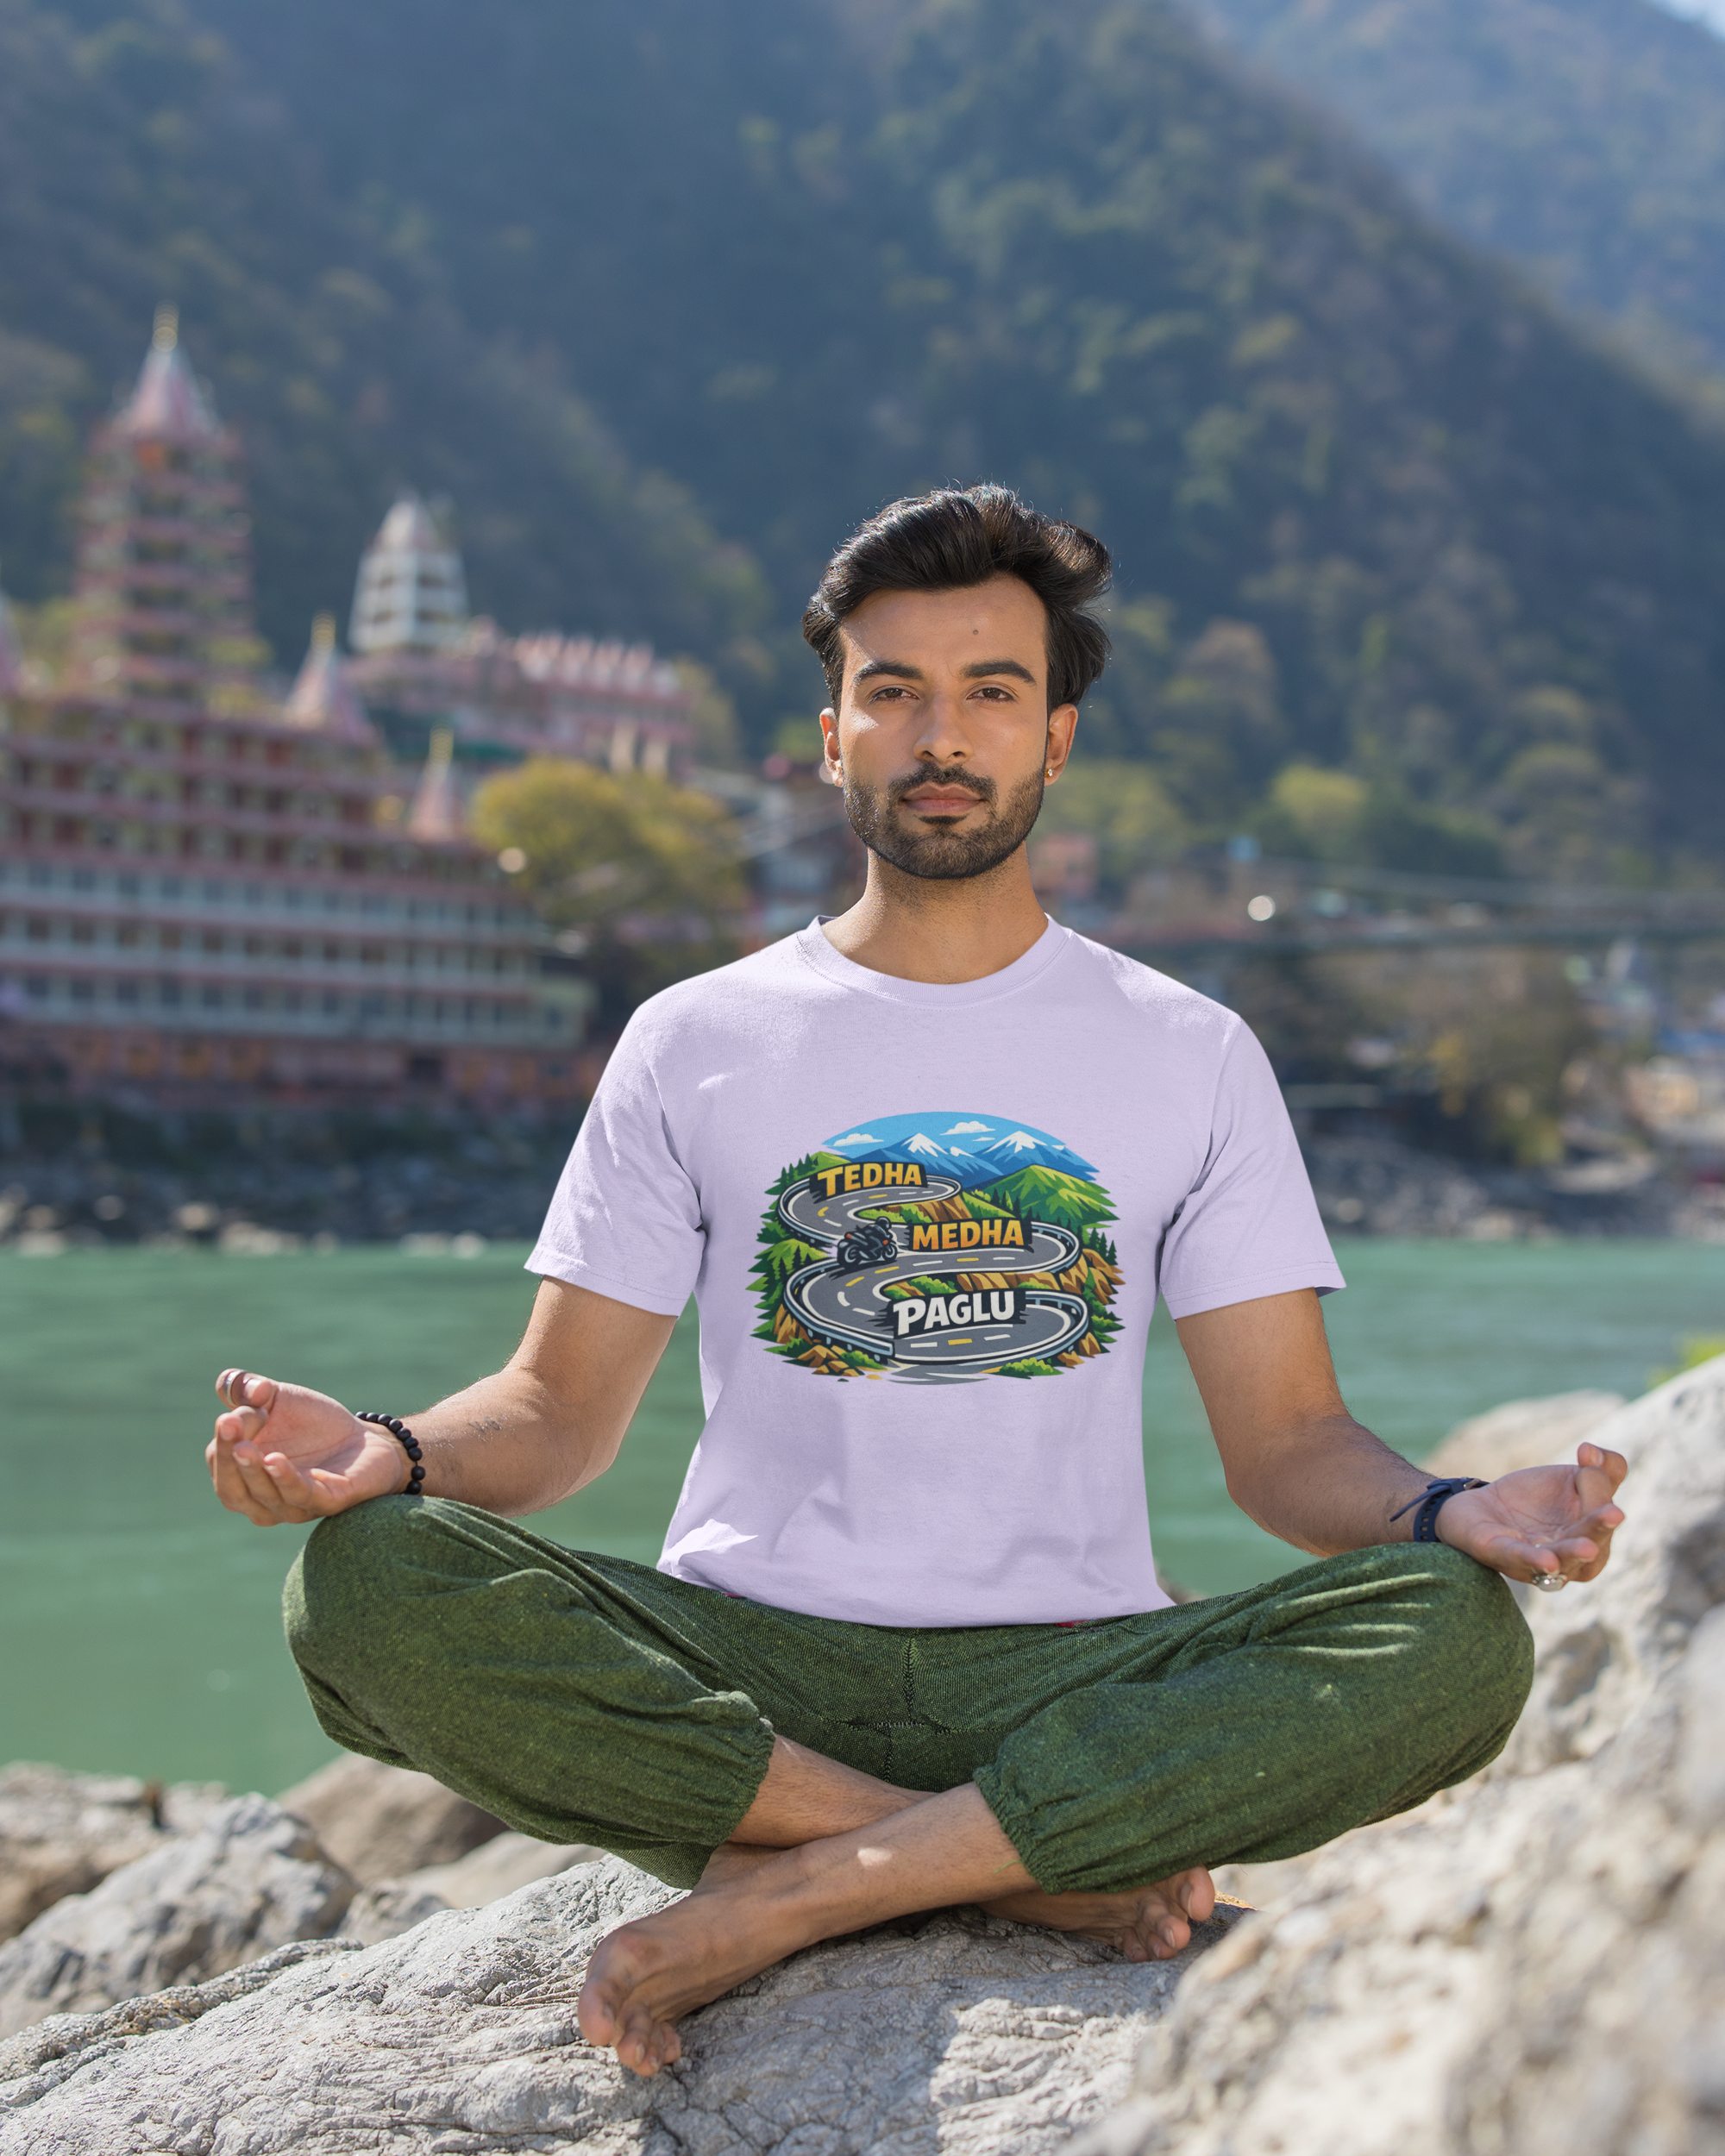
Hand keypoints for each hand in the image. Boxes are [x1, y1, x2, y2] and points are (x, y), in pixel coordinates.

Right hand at [207, 1369, 409, 1525]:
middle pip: (233, 1491)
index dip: (222, 1442)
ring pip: (266, 1498)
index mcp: (243, 1476)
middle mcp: (264, 1499)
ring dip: (254, 1473)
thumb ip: (248, 1388)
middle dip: (228, 1460)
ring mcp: (295, 1506)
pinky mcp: (329, 1502)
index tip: (228, 1417)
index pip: (220, 1465)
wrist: (365, 1440)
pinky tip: (276, 1460)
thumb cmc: (311, 1424)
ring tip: (246, 1448)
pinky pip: (303, 1497)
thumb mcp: (275, 1398)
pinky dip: (286, 1480)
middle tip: (229, 1427)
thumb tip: (249, 1388)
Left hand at [1435, 1442, 1626, 1584]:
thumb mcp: (1569, 1478)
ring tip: (1587, 1548)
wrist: (1482, 1507)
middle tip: (1615, 1514)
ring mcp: (1538, 1558)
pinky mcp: (1501, 1555)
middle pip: (1592, 1540)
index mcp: (1593, 1534)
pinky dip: (1534, 1559)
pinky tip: (1548, 1561)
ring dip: (1573, 1552)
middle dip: (1600, 1527)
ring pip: (1562, 1557)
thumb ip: (1598, 1467)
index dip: (1599, 1481)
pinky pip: (1519, 1559)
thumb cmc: (1535, 1498)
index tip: (1585, 1452)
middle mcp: (1572, 1555)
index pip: (1605, 1508)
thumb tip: (1591, 1451)